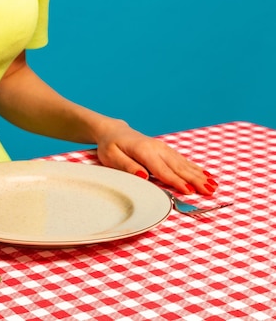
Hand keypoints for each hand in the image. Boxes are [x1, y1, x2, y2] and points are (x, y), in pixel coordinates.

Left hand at [95, 120, 217, 195]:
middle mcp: (157, 148)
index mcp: (144, 151)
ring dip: (199, 175)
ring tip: (213, 186)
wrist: (114, 132)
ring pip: (183, 163)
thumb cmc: (110, 146)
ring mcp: (163, 148)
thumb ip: (127, 166)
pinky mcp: (165, 150)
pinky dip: (195, 168)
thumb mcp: (111, 157)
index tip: (189, 191)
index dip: (176, 181)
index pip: (162, 170)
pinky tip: (205, 175)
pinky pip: (182, 160)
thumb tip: (144, 176)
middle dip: (195, 180)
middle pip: (178, 167)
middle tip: (210, 191)